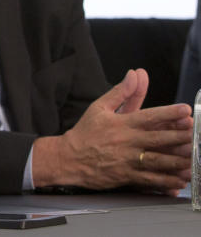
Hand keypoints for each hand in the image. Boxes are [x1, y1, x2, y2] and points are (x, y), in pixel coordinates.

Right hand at [32, 69, 192, 192]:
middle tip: (195, 135)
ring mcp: (128, 161)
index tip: (186, 111)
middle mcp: (127, 142)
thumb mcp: (99, 107)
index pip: (150, 116)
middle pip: (159, 139)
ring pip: (159, 161)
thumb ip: (121, 92)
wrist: (68, 158)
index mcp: (122, 124)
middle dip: (181, 137)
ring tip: (194, 159)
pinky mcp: (127, 177)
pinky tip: (180, 180)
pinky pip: (151, 180)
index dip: (169, 113)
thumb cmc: (85, 132)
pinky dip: (167, 181)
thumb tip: (135, 74)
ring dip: (179, 161)